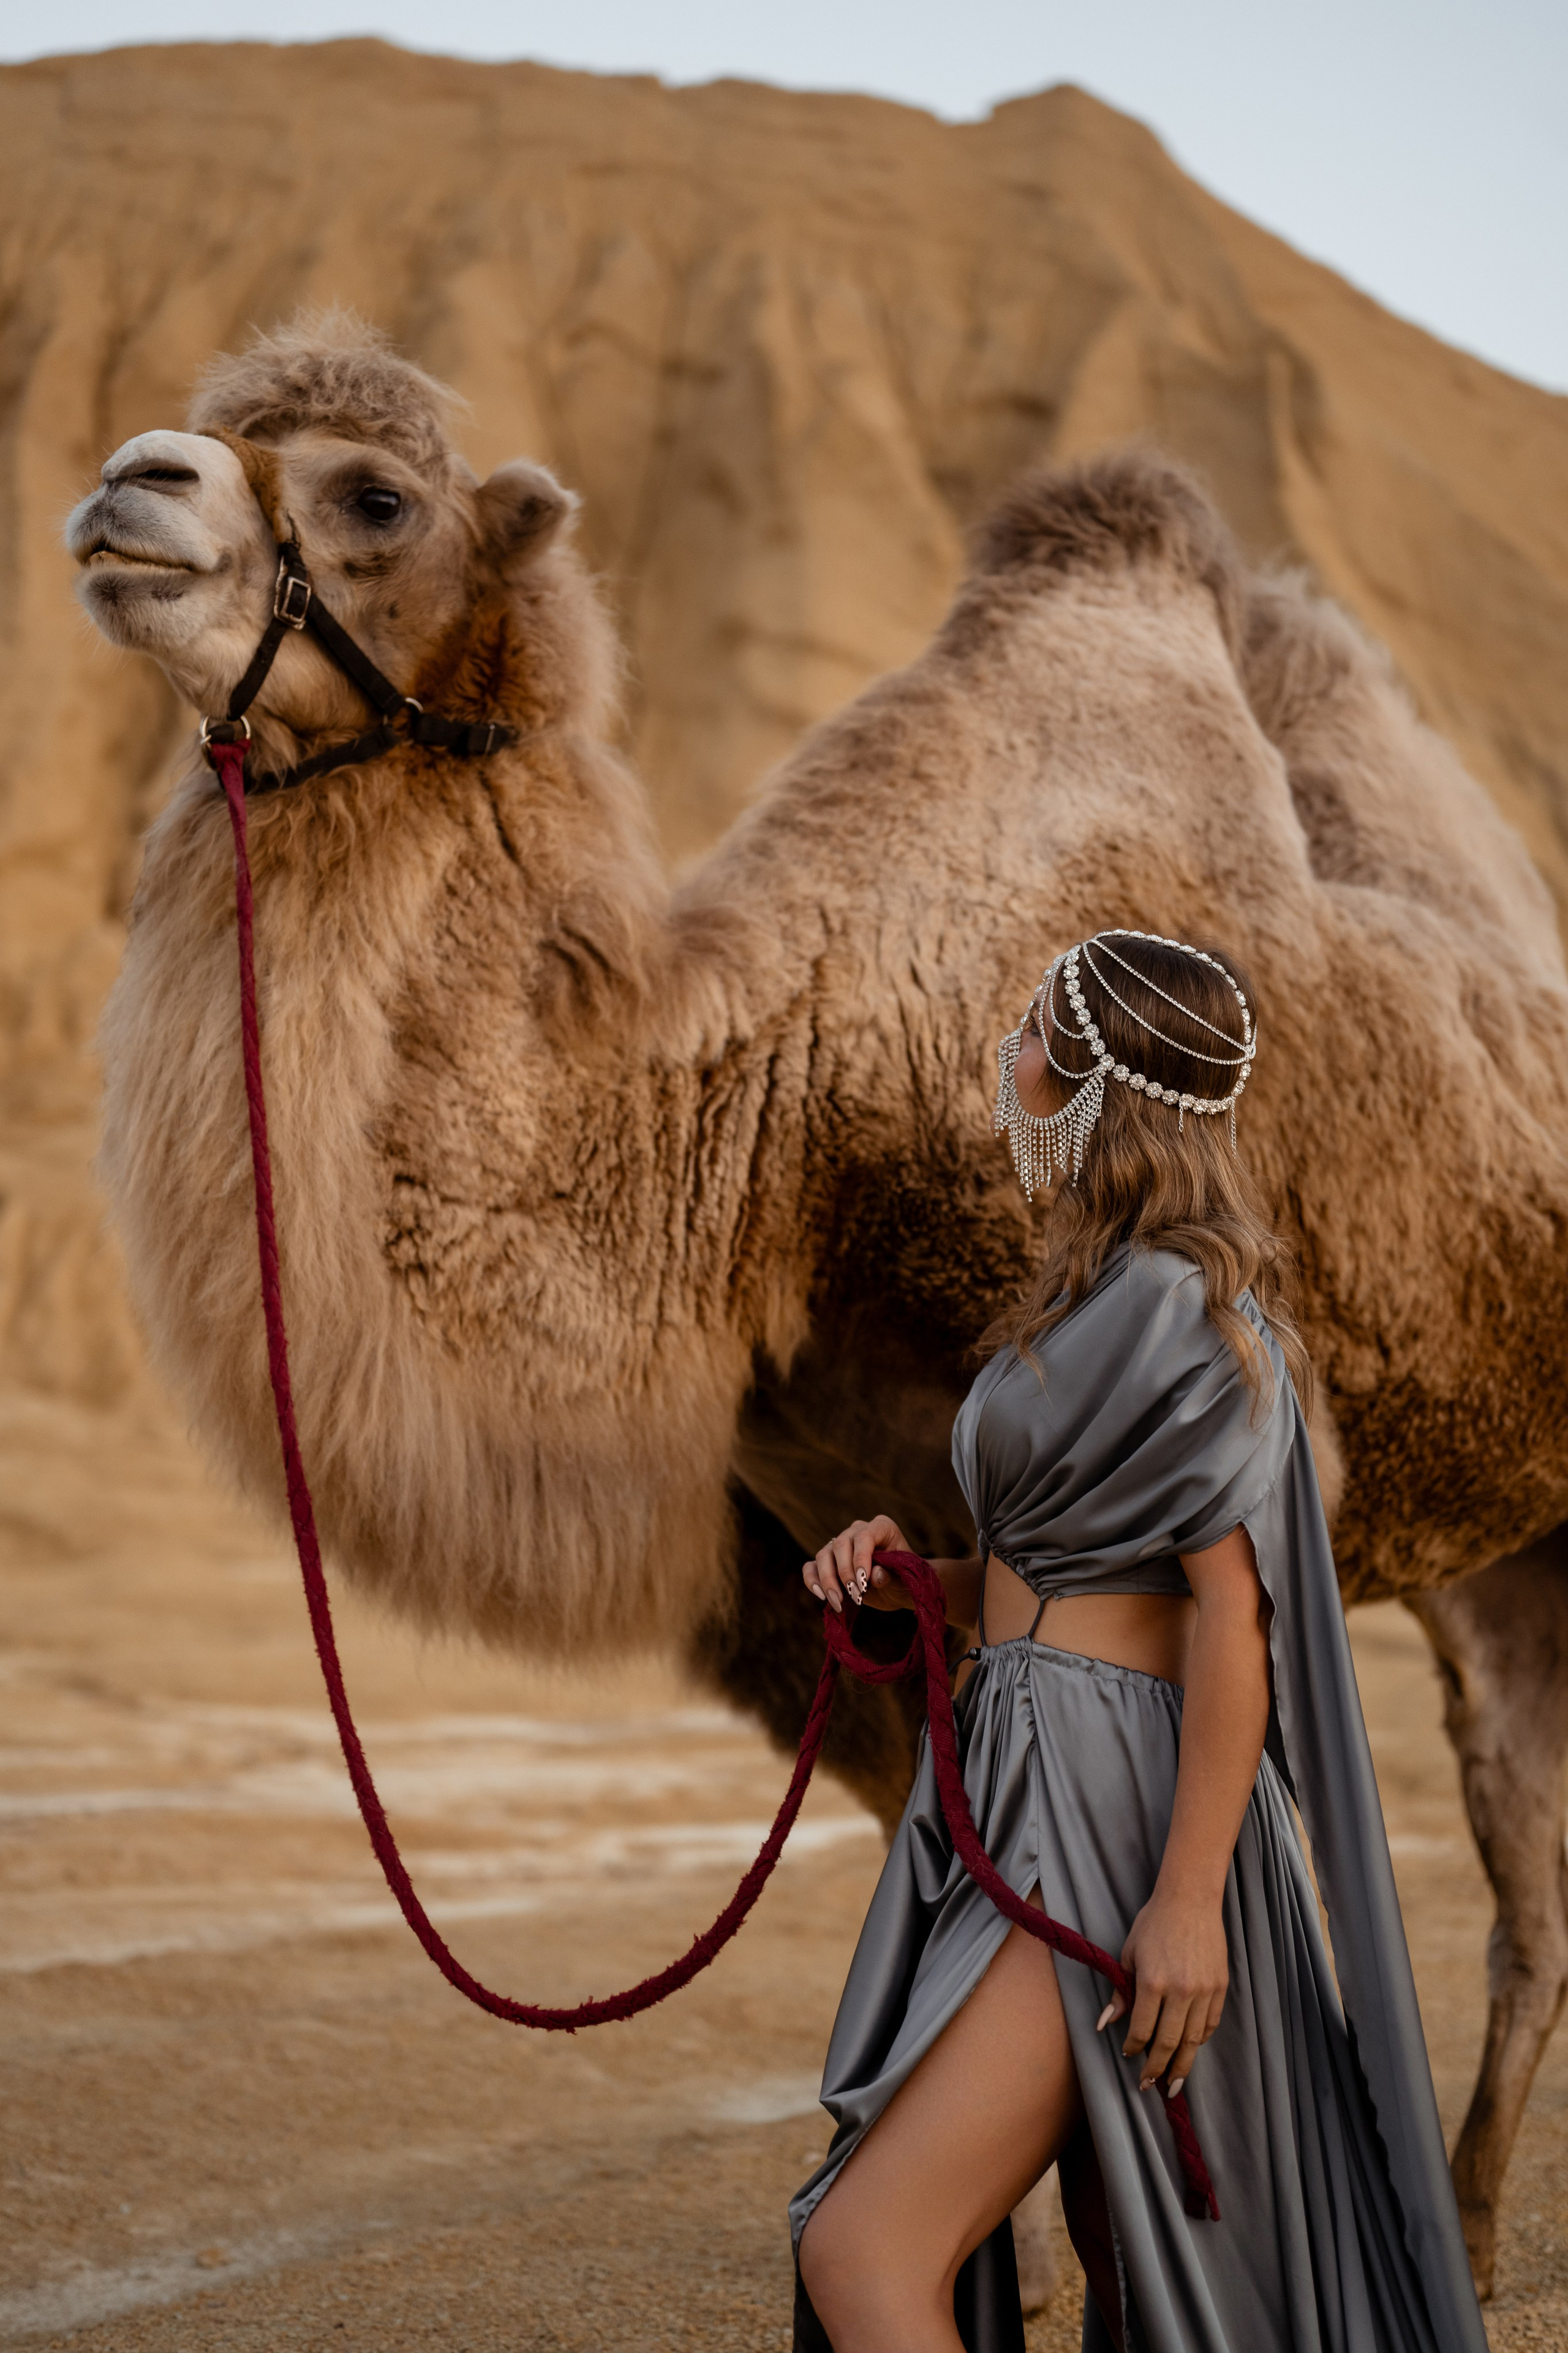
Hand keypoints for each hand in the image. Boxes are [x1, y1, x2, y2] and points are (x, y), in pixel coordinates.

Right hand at [802, 1516, 911, 1614]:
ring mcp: (840, 1545)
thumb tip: (875, 1575)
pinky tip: (822, 1596)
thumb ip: (890, 1576)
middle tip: (855, 1596)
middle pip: (840, 1544)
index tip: (863, 1582)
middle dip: (845, 1573)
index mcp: (882, 1528)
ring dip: (828, 1581)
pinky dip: (812, 1580)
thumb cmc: (903, 1580)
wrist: (897, 1590)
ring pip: (823, 1555)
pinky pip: (811, 1566)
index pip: (865, 1536)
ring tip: (839, 1602)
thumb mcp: (903, 1580)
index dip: (861, 1558)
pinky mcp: (828, 1562)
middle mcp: (858, 1531)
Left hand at [1095, 1887, 1227, 2096]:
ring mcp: (1204, 1990)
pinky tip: (1191, 2049)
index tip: (1130, 2056)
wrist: (1190, 1900)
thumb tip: (1106, 2024)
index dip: (1134, 2048)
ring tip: (1174, 2083)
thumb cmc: (1154, 1924)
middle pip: (1169, 2043)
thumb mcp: (1129, 1953)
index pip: (1142, 2029)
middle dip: (1158, 2068)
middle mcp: (1181, 1990)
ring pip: (1193, 2040)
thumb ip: (1121, 1992)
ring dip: (1183, 2065)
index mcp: (1153, 1981)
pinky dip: (1200, 2040)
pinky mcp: (1220, 1987)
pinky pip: (1210, 2024)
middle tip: (1150, 2086)